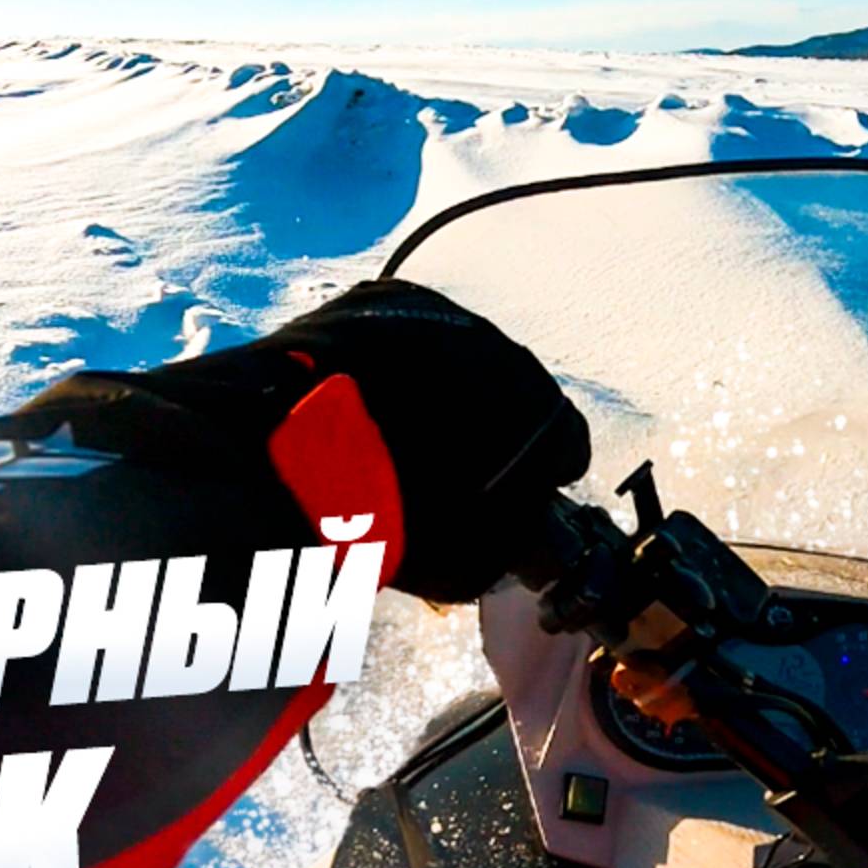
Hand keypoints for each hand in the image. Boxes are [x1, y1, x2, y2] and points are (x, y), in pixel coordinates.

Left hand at [251, 280, 589, 602]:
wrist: (302, 452)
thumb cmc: (397, 516)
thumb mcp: (470, 565)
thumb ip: (508, 544)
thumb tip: (515, 539)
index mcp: (544, 417)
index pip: (565, 447)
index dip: (538, 479)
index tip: (512, 500)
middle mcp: (509, 354)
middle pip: (511, 396)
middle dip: (485, 432)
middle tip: (443, 474)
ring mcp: (446, 320)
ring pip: (457, 359)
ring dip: (437, 393)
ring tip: (394, 436)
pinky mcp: (385, 301)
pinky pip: (401, 335)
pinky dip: (388, 363)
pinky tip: (359, 398)